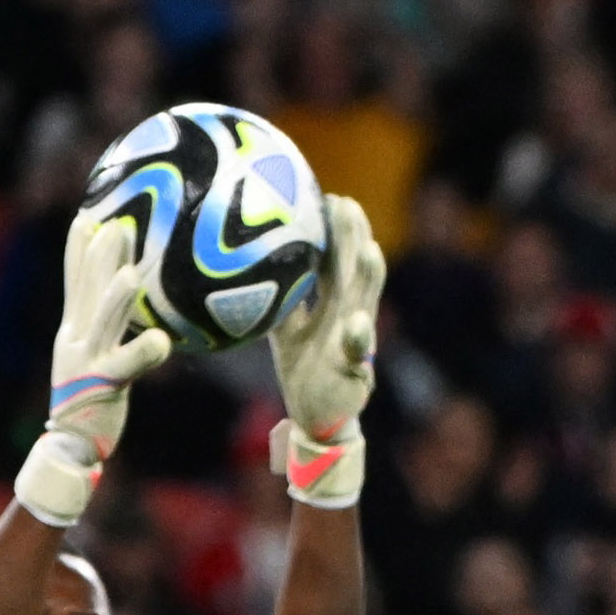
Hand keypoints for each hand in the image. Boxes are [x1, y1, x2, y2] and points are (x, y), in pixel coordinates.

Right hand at [45, 199, 175, 466]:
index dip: (78, 249)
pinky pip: (126, 366)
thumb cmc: (91, 398)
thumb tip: (124, 295)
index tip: (86, 216)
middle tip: (117, 224)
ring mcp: (86, 362)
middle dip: (100, 257)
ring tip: (132, 274)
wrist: (70, 443)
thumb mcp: (93, 354)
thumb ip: (105, 325)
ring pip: (103, 323)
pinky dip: (143, 352)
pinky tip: (162, 341)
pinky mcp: (102, 385)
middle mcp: (74, 340)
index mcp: (73, 331)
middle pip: (88, 292)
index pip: (75, 283)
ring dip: (117, 298)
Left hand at [272, 192, 385, 443]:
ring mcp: (355, 341)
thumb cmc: (304, 368)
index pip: (337, 259)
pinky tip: (356, 321)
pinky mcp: (355, 369)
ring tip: (369, 249)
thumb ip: (279, 298)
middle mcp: (348, 315)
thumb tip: (246, 265)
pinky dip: (358, 337)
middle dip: (354, 238)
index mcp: (333, 304)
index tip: (329, 196)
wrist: (320, 418)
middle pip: (353, 270)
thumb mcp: (286, 328)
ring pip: (364, 302)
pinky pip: (357, 353)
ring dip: (367, 276)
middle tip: (347, 203)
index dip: (337, 229)